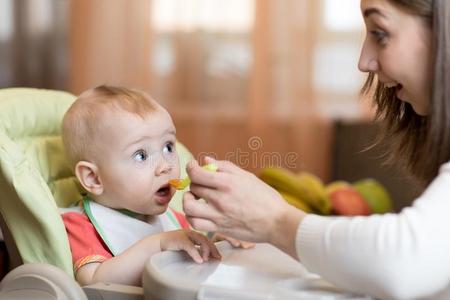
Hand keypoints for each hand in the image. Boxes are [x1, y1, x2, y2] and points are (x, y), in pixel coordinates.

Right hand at [159, 229, 220, 262]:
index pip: (206, 240)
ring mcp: (185, 234)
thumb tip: (205, 261)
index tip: (218, 257)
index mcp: (192, 235)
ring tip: (207, 260)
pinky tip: (199, 260)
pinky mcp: (179, 239)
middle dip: (212, 249)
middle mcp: (190, 233)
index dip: (214, 248)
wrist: (156, 245)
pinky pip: (190, 246)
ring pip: (201, 241)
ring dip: (206, 251)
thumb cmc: (170, 248)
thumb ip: (194, 252)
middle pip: (206, 239)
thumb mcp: (185, 249)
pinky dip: (196, 254)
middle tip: (217, 258)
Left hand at [183, 158, 305, 249]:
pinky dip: (192, 217)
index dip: (191, 167)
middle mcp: (220, 199)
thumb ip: (224, 167)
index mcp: (228, 183)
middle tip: (202, 183)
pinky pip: (195, 223)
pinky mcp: (219, 228)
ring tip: (196, 198)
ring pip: (189, 207)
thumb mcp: (247, 176)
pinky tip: (199, 212)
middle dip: (195, 182)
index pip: (196, 173)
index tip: (194, 166)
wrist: (277, 222)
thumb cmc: (265, 198)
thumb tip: (206, 161)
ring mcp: (218, 215)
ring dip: (188, 200)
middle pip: (193, 187)